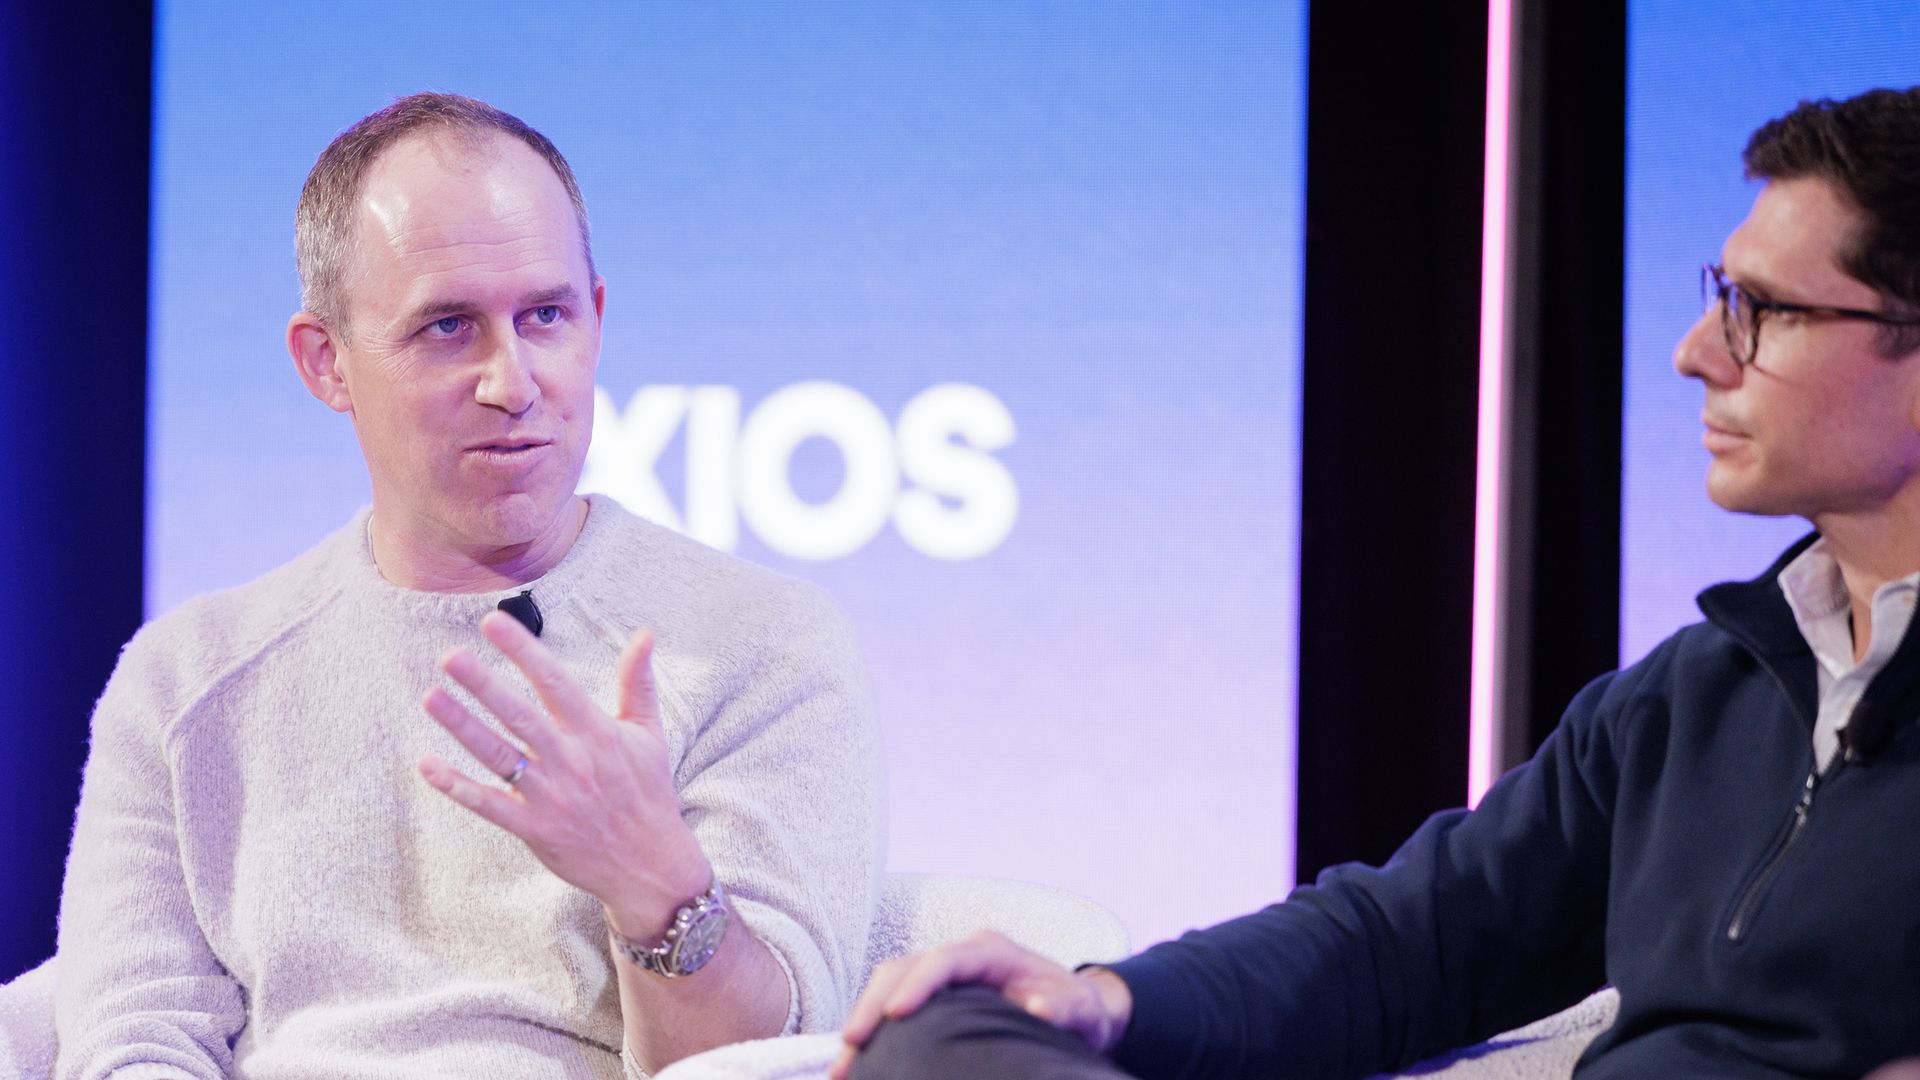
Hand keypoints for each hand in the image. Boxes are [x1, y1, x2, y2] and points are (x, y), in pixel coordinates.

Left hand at [418, 610, 710, 935]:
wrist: (650, 864)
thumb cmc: (647, 790)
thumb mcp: (649, 732)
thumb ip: (638, 681)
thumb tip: (645, 633)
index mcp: (597, 732)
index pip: (555, 682)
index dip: (523, 651)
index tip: (492, 623)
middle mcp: (571, 761)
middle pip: (520, 716)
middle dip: (484, 684)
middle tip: (450, 656)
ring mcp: (550, 797)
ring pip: (498, 756)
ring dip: (463, 726)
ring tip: (431, 696)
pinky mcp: (534, 829)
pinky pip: (488, 804)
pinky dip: (456, 786)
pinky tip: (427, 764)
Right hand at [830, 930, 1131, 1079]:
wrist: (1075, 1009)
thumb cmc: (1076, 1008)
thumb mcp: (1080, 1010)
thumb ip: (1063, 1007)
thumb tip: (1036, 1005)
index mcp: (992, 952)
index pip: (945, 959)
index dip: (918, 982)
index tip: (896, 1014)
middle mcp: (961, 957)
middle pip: (903, 967)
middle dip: (872, 1004)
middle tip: (851, 1047)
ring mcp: (943, 975)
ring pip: (889, 985)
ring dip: (864, 1020)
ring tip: (843, 1066)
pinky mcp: (933, 997)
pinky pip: (893, 1003)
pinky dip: (873, 1030)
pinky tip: (859, 1063)